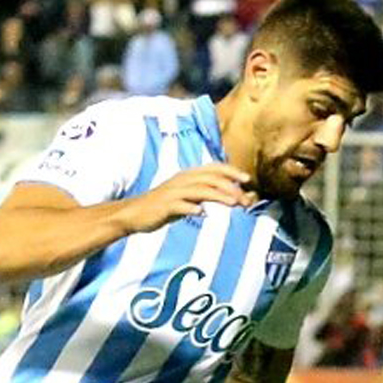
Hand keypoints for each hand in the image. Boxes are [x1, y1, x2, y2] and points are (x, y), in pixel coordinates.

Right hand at [121, 163, 255, 232]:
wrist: (135, 213)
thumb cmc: (165, 206)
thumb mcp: (188, 198)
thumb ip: (209, 196)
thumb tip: (235, 199)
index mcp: (188, 176)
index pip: (213, 168)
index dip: (231, 171)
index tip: (248, 180)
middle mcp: (182, 180)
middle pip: (210, 179)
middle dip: (230, 187)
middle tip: (244, 200)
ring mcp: (173, 192)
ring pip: (199, 190)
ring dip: (217, 195)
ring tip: (232, 203)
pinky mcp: (165, 206)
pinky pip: (180, 205)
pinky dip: (192, 208)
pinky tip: (203, 214)